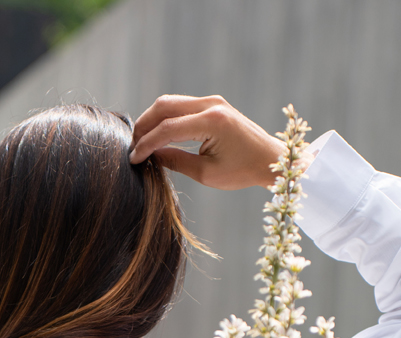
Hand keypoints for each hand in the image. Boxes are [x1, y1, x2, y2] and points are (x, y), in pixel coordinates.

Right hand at [129, 95, 283, 189]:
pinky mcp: (212, 103)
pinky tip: (157, 134)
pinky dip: (165, 118)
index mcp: (211, 122)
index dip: (146, 144)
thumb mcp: (206, 173)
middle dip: (144, 126)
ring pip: (170, 102)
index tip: (133, 159)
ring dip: (152, 120)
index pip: (167, 128)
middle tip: (132, 147)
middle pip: (164, 106)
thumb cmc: (242, 171)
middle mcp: (211, 104)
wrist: (268, 159)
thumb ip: (176, 161)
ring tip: (141, 141)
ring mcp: (212, 101)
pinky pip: (181, 106)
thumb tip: (150, 156)